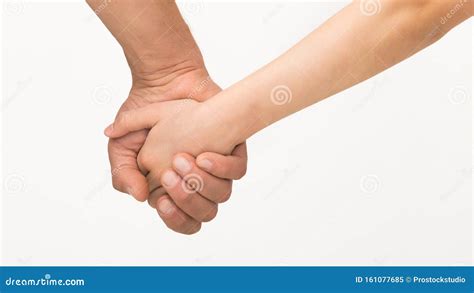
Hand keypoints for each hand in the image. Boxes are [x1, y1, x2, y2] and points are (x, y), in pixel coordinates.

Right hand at [106, 99, 246, 232]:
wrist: (163, 87)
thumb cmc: (143, 121)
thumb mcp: (121, 148)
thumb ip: (123, 174)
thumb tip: (140, 196)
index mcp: (174, 190)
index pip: (183, 220)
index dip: (175, 217)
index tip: (162, 201)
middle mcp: (198, 182)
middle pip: (205, 212)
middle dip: (188, 200)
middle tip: (169, 176)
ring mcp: (216, 167)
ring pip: (222, 194)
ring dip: (201, 183)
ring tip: (181, 160)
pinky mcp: (231, 149)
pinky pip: (237, 170)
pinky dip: (221, 167)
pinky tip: (204, 156)